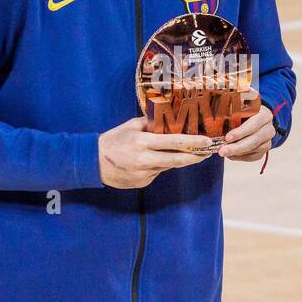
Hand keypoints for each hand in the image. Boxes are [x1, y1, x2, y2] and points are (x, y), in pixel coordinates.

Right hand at [98, 116, 214, 188]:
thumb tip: (170, 118)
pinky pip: (157, 173)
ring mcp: (143, 173)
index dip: (193, 143)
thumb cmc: (113, 140)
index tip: (207, 141)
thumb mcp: (131, 126)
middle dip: (195, 156)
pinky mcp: (142, 183)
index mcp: (142, 142)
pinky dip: (159, 166)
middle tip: (208, 152)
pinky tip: (151, 161)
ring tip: (188, 153)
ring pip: (168, 166)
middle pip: (177, 160)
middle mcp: (144, 160)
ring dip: (178, 160)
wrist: (93, 162)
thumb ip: (150, 124)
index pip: (173, 142)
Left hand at [217, 105, 274, 161]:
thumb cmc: (243, 111)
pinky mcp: (264, 150)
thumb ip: (232, 108)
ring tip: (223, 152)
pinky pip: (252, 157)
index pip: (254, 124)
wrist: (252, 118)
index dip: (241, 132)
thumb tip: (220, 112)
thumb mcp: (238, 105)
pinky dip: (240, 157)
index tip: (227, 138)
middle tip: (222, 151)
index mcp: (264, 114)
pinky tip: (230, 155)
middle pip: (255, 140)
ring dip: (237, 153)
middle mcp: (269, 128)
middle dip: (237, 147)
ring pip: (254, 150)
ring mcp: (268, 141)